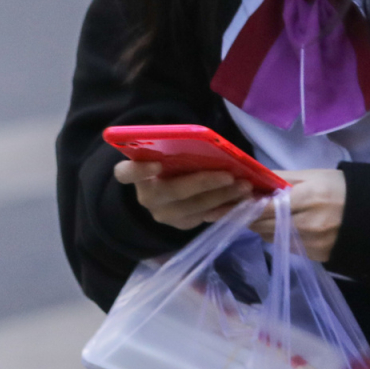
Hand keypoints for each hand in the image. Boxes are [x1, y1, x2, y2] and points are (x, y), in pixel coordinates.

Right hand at [115, 158, 249, 228]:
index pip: (125, 173)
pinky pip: (204, 217)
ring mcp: (163, 215)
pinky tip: (241, 199)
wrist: (168, 191)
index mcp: (137, 175)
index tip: (157, 163)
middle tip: (229, 175)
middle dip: (204, 183)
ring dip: (222, 196)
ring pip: (193, 208)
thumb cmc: (171, 162)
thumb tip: (207, 142)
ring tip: (244, 186)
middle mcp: (147, 197)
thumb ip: (177, 148)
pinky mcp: (181, 226)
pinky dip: (224, 207)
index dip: (138, 170)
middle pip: (173, 191)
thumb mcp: (169, 153)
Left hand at [250, 169, 345, 261]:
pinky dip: (279, 237)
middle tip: (244, 209)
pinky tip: (282, 227)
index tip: (238, 200)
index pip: (266, 207)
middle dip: (252, 217)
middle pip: (265, 225)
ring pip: (272, 238)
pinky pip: (286, 247)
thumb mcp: (313, 175)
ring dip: (263, 228)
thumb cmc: (341, 188)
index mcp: (308, 198)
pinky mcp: (317, 256)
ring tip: (264, 217)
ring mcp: (313, 243)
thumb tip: (254, 178)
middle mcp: (309, 224)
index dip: (248, 205)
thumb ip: (282, 178)